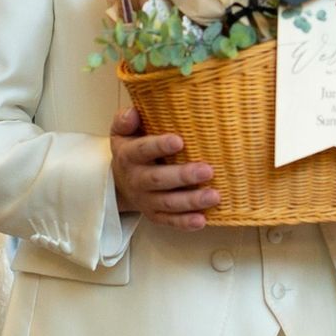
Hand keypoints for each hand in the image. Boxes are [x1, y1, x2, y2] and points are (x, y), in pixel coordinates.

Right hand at [110, 107, 218, 230]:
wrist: (120, 182)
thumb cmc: (131, 148)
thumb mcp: (123, 132)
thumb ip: (126, 120)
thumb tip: (134, 111)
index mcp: (129, 156)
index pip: (143, 150)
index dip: (159, 146)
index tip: (179, 141)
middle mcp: (137, 180)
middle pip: (158, 180)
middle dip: (183, 176)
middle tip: (208, 170)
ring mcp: (146, 200)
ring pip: (168, 203)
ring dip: (191, 201)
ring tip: (215, 196)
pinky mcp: (155, 215)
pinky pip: (170, 221)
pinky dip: (185, 223)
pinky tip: (203, 220)